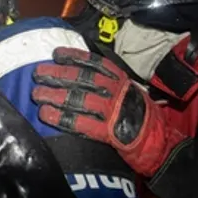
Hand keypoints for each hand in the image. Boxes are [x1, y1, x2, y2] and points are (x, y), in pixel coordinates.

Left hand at [31, 47, 185, 176]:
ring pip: (78, 98)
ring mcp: (113, 111)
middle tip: (37, 73)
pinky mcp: (110, 132)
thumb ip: (108, 83)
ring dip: (54, 95)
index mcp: (121, 80)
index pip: (95, 63)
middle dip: (57, 74)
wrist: (161, 143)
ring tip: (37, 94)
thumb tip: (79, 71)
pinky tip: (46, 115)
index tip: (55, 53)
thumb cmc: (140, 116)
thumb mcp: (128, 92)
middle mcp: (117, 91)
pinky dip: (62, 118)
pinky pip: (81, 123)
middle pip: (82, 78)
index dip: (74, 56)